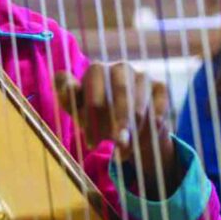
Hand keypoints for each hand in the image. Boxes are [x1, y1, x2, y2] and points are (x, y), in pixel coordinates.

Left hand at [54, 62, 178, 198]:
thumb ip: (68, 95)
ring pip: (141, 104)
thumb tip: (59, 76)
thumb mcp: (78, 109)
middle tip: (115, 142)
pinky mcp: (160, 88)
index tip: (90, 138)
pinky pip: (159, 108)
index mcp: (97, 70)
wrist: (125, 125)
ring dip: (134, 130)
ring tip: (124, 151)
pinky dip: (151, 127)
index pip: (95, 84)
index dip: (92, 112)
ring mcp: (143, 76)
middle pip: (122, 91)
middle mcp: (121, 68)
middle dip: (119, 119)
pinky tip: (141, 141)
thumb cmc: (96, 115)